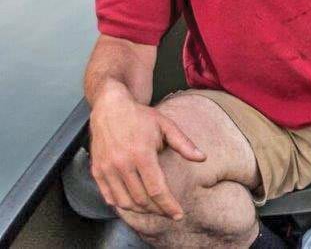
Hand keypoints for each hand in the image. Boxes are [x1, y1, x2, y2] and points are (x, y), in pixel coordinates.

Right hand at [89, 84, 204, 218]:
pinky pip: (109, 197)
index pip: (157, 189)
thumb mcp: (166, 125)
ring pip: (125, 202)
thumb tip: (202, 158)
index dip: (168, 205)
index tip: (178, 214)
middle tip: (168, 211)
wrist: (110, 107)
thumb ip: (184, 144)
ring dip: (141, 209)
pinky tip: (133, 203)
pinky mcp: (96, 171)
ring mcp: (107, 168)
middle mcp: (122, 164)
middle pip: (142, 199)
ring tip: (153, 208)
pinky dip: (122, 204)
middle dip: (157, 210)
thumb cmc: (140, 116)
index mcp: (142, 153)